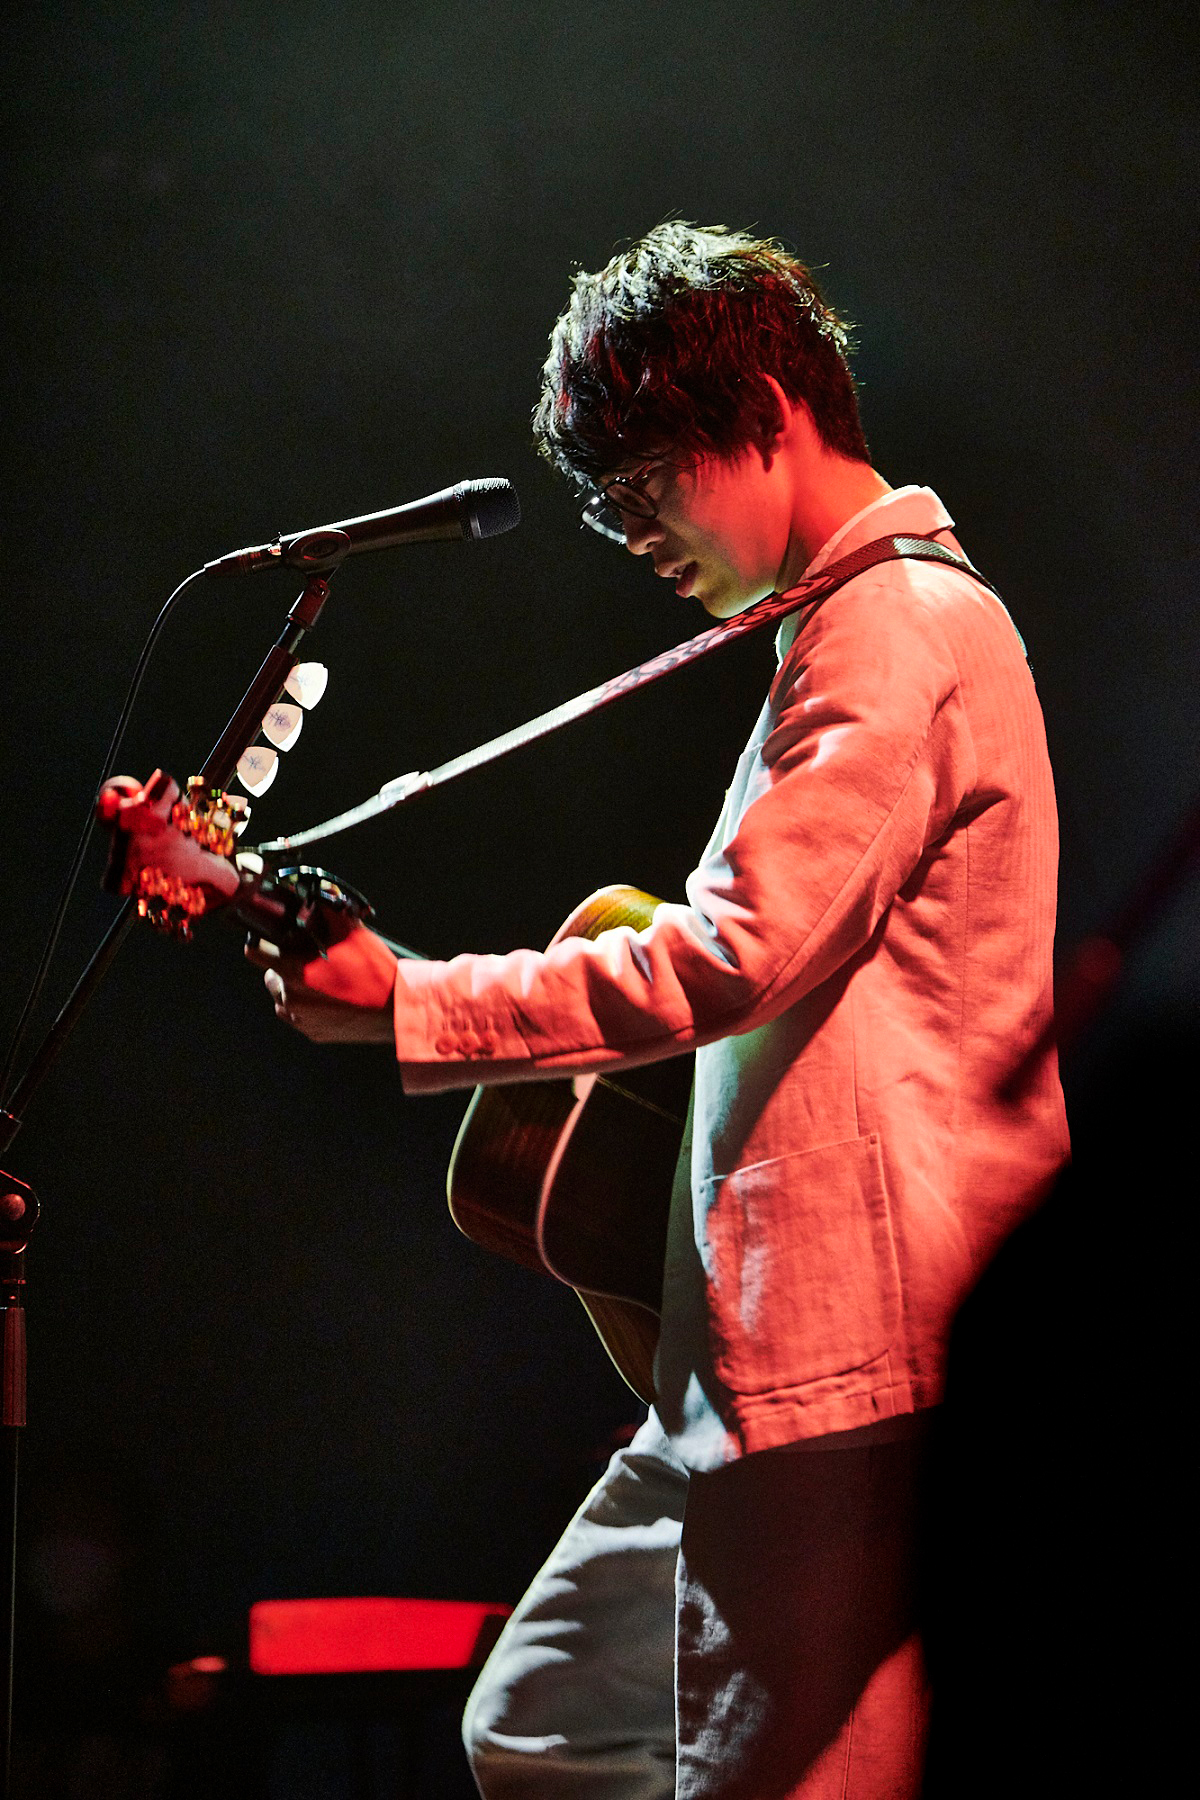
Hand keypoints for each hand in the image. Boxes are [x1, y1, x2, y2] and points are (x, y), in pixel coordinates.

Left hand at [246, 924, 397, 1043]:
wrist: (397, 1011)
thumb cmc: (375, 972)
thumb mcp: (352, 934)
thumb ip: (329, 912)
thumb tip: (319, 892)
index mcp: (293, 970)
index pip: (254, 952)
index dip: (262, 941)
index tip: (272, 939)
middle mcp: (291, 998)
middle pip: (272, 974)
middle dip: (286, 965)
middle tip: (312, 960)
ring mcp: (301, 1019)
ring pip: (285, 997)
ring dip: (296, 988)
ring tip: (323, 981)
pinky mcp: (313, 1033)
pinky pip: (301, 1017)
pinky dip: (310, 1007)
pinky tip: (332, 1000)